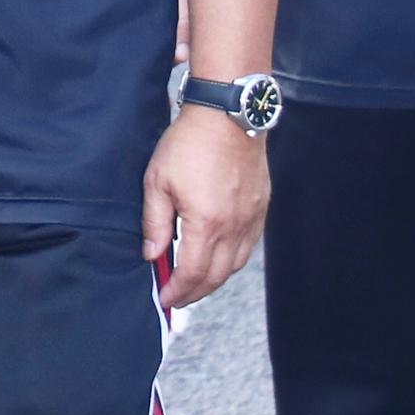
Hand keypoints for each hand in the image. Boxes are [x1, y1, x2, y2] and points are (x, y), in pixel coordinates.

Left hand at [144, 106, 268, 308]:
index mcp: (206, 224)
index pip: (192, 274)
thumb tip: (153, 255)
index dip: (178, 292)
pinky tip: (219, 255)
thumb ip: (155, 224)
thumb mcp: (158, 181)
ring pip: (235, 264)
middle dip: (195, 293)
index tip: (165, 299)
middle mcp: (233, 226)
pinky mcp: (261, 207)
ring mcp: (251, 217)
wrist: (227, 114)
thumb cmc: (190, 144)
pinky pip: (249, 245)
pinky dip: (233, 259)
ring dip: (215, 279)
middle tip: (178, 297)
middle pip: (216, 277)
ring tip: (196, 280)